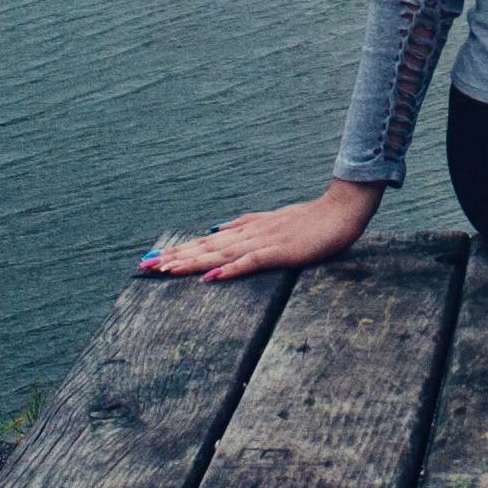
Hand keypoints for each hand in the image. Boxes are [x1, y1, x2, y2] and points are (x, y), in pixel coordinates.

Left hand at [140, 181, 384, 282]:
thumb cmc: (311, 219)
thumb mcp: (273, 220)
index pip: (206, 243)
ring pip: (219, 254)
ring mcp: (263, 242)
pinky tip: (210, 278)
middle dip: (174, 258)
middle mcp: (249, 234)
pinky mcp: (280, 251)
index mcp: (247, 229)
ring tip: (165, 270)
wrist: (342, 210)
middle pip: (204, 248)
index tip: (153, 259)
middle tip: (145, 266)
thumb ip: (246, 223)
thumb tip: (217, 228)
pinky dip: (229, 270)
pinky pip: (250, 262)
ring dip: (191, 263)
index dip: (178, 251)